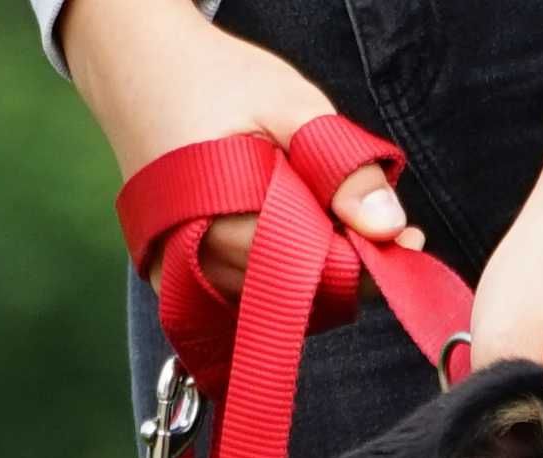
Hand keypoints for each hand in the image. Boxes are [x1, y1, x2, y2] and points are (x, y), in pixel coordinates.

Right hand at [55, 0, 416, 300]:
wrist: (135, 68)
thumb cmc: (213, 78)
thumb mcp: (290, 104)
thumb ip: (339, 163)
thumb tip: (388, 227)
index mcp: (220, 222)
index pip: (313, 274)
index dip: (366, 261)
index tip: (407, 240)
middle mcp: (190, 264)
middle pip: (294, 298)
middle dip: (342, 266)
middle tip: (373, 223)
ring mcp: (178, 278)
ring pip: (269, 305)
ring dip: (310, 272)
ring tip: (325, 216)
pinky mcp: (174, 280)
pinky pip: (240, 300)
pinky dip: (275, 277)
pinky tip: (289, 238)